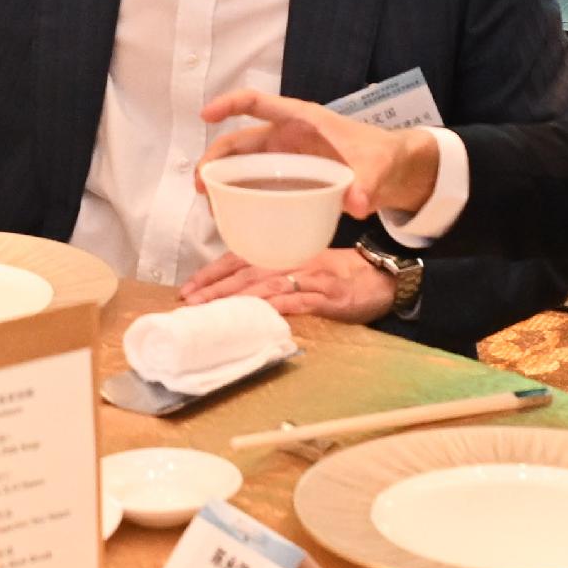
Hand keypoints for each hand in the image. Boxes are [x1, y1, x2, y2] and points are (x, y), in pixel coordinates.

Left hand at [178, 243, 396, 321]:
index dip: (212, 272)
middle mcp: (293, 260)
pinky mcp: (329, 296)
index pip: (240, 258)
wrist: (379, 277)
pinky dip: (280, 306)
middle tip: (191, 302)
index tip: (188, 288)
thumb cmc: (336, 274)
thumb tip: (234, 287)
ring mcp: (311, 277)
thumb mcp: (300, 267)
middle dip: (216, 288)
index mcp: (282, 253)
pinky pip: (301, 300)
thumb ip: (271, 273)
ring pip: (269, 285)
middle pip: (248, 272)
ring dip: (239, 298)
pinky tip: (261, 314)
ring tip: (215, 310)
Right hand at [197, 88, 439, 214]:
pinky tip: (234, 219)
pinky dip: (241, 198)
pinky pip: (257, 186)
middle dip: (215, 158)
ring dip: (222, 182)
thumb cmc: (381, 156)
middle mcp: (286, 137)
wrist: (391, 172)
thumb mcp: (377, 167)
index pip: (257, 103)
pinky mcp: (288, 181)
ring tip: (211, 206)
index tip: (205, 115)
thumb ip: (368, 182)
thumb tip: (356, 203)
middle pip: (240, 141)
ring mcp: (284, 160)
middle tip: (201, 185)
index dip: (229, 104)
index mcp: (301, 120)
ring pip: (243, 166)